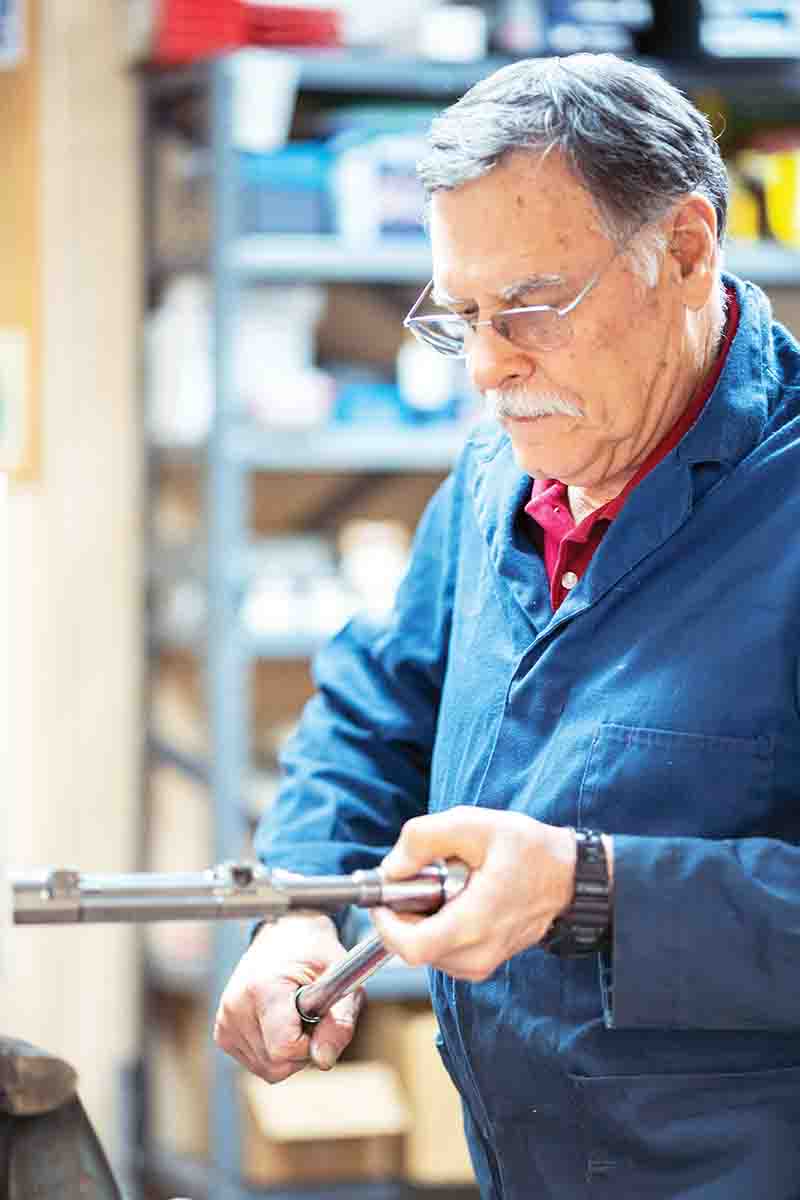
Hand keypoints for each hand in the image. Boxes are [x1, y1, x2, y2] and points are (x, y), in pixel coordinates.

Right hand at [213, 911, 363, 1082]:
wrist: (285, 936)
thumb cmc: (315, 955)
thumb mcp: (340, 980)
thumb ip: (339, 1022)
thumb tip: (323, 1060)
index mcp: (262, 988)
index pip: (284, 1049)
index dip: (311, 1044)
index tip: (319, 1019)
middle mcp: (235, 1006)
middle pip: (276, 1065)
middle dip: (302, 1050)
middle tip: (310, 1015)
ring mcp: (225, 1021)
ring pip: (267, 1070)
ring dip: (289, 1052)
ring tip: (295, 1016)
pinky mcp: (222, 1033)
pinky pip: (258, 1064)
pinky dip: (275, 1051)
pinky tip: (280, 1023)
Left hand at [370, 806, 576, 980]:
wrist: (568, 876)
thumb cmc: (529, 850)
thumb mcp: (474, 825)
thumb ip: (424, 838)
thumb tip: (392, 866)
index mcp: (475, 922)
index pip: (413, 948)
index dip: (387, 924)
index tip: (383, 897)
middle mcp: (477, 953)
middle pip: (413, 948)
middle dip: (404, 913)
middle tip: (421, 879)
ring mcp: (481, 963)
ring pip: (426, 951)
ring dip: (421, 920)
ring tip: (446, 887)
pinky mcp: (482, 963)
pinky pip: (442, 953)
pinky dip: (437, 928)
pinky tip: (455, 902)